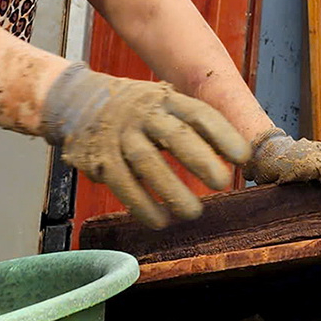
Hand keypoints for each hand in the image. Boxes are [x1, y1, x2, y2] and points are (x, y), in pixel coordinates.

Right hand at [40, 64, 252, 228]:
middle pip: (175, 135)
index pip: (198, 114)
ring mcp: (120, 135)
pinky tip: (161, 221)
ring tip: (194, 212)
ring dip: (172, 190)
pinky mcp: (100, 158)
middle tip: (223, 183)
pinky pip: (122, 184)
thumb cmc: (136, 110)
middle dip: (201, 160)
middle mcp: (143, 113)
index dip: (223, 134)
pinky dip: (142, 205)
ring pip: (147, 162)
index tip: (244, 157)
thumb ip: (192, 126)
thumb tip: (237, 156)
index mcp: (166, 99)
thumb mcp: (163, 103)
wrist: (76, 101)